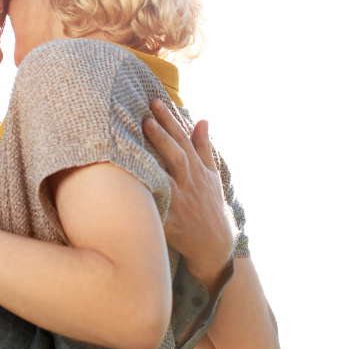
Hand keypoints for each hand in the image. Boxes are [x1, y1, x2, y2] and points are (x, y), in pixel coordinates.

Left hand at [143, 99, 235, 289]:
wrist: (215, 245)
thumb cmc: (210, 206)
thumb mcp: (212, 176)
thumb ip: (204, 148)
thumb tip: (202, 120)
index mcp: (198, 171)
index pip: (183, 140)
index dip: (170, 121)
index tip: (156, 102)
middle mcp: (190, 184)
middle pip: (176, 155)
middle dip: (162, 134)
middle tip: (146, 115)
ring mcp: (182, 203)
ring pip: (167, 177)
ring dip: (155, 159)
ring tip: (139, 143)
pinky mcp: (172, 224)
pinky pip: (158, 210)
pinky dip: (149, 200)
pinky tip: (133, 189)